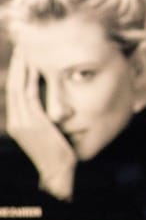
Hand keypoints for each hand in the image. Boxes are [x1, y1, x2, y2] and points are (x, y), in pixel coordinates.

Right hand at [5, 46, 75, 199]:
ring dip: (22, 66)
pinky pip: (29, 94)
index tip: (23, 57)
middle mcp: (16, 121)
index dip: (17, 73)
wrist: (58, 174)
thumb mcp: (47, 136)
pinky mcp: (32, 123)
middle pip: (13, 85)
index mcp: (17, 124)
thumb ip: (42, 120)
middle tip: (22, 45)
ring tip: (26, 49)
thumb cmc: (58, 156)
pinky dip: (30, 78)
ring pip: (19, 86)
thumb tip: (48, 108)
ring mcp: (22, 122)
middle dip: (17, 65)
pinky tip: (34, 65)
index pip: (14, 92)